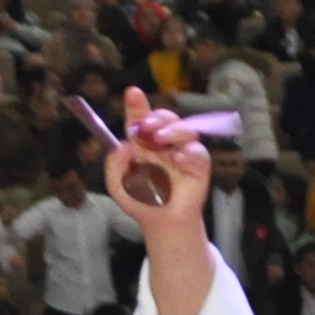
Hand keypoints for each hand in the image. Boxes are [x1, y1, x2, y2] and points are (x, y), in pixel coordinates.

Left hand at [104, 86, 211, 230]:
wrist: (161, 221)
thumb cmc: (140, 199)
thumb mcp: (117, 184)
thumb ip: (114, 165)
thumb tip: (123, 146)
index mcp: (142, 141)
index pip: (140, 117)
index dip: (136, 104)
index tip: (132, 93)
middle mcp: (164, 142)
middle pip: (165, 117)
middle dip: (156, 117)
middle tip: (145, 127)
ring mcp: (183, 151)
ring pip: (185, 129)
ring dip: (173, 130)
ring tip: (160, 140)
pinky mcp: (199, 165)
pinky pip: (198, 152)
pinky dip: (189, 153)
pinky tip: (178, 160)